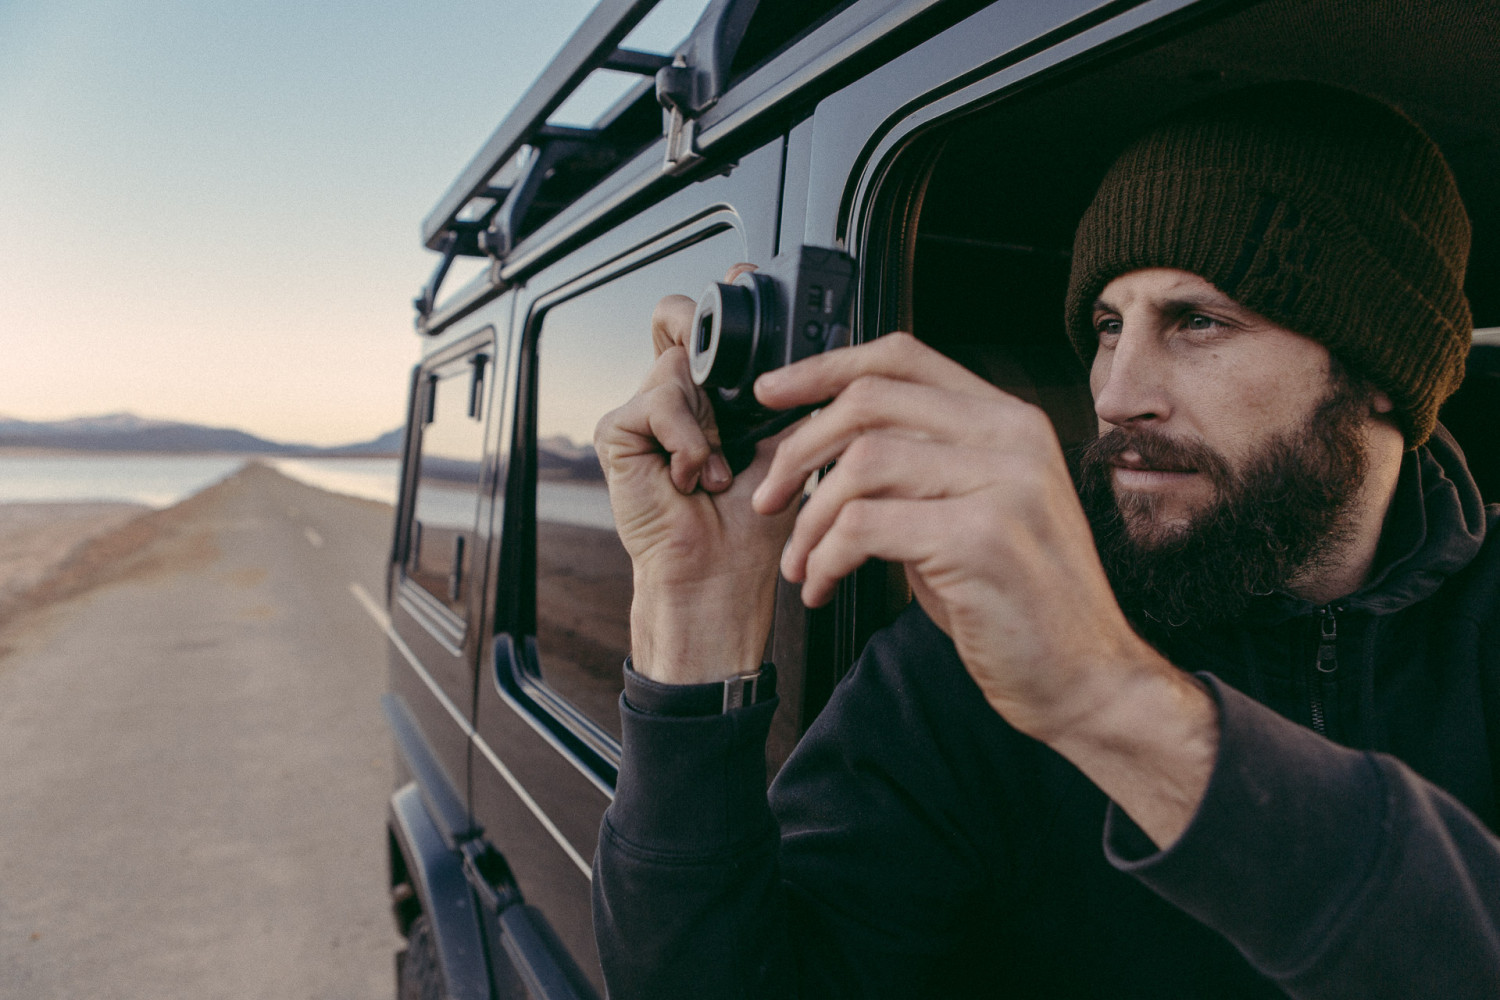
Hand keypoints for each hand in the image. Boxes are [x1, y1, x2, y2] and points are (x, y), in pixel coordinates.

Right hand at [594, 268, 797, 683]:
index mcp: (712, 396)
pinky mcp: (617, 431)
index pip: (708, 325)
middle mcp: (675, 397)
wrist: (721, 576)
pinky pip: (656, 402)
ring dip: (708, 422)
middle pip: (679, 321)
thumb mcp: (784, 441)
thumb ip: (784, 391)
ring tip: (716, 469)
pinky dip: (686, 441)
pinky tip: (691, 477)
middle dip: (706, 337)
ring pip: (675, 366)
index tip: (745, 280)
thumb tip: (818, 344)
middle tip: (729, 381)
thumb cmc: (752, 525)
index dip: (723, 301)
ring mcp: (643, 412)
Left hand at [749, 333, 1216, 844]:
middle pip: (869, 402)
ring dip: (809, 518)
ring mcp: (1002, 484)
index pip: (902, 358)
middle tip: (769, 496)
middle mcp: (1012, 438)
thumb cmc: (1021, 606)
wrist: (1088, 679)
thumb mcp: (970, 514)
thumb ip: (917, 469)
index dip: (824, 368)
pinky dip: (825, 557)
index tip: (773, 392)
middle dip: (798, 449)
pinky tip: (823, 586)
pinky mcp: (981, 538)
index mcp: (1009, 421)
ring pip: (860, 464)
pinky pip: (864, 526)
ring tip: (800, 562)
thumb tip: (824, 449)